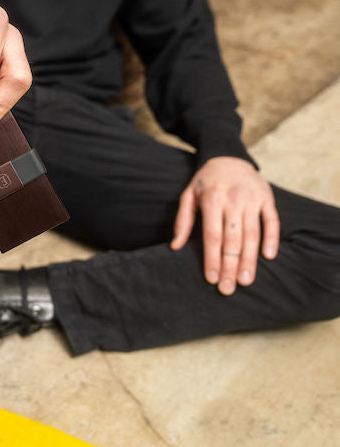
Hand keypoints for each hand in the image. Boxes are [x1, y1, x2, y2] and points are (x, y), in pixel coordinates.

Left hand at [170, 156, 279, 294]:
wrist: (229, 157)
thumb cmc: (206, 182)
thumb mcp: (188, 195)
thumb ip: (182, 220)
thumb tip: (175, 246)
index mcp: (212, 199)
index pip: (212, 235)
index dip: (212, 258)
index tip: (212, 279)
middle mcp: (233, 199)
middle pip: (232, 239)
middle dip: (230, 266)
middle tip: (228, 289)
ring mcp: (252, 198)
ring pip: (252, 234)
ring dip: (249, 259)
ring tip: (245, 281)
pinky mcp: (267, 198)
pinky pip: (272, 221)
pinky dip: (272, 239)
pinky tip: (268, 256)